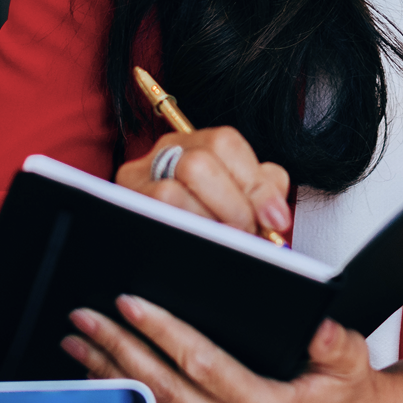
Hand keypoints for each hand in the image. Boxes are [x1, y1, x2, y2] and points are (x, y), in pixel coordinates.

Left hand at [61, 295, 392, 402]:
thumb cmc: (345, 391)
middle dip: (119, 350)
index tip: (130, 304)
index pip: (202, 365)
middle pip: (166, 390)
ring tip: (82, 346)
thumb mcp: (350, 355)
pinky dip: (133, 402)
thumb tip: (314, 324)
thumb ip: (331, 339)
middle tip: (86, 320)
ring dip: (114, 376)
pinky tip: (109, 378)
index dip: (163, 332)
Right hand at [115, 126, 291, 241]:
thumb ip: (259, 191)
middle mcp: (163, 151)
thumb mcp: (235, 198)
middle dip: (234, 204)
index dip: (256, 182)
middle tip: (248, 233)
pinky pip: (161, 206)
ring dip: (212, 218)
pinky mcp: (125, 203)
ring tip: (227, 241)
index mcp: (194, 142)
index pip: (226, 143)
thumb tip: (276, 211)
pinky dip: (190, 225)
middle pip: (200, 162)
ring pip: (176, 186)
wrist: (154, 260)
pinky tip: (203, 242)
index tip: (276, 219)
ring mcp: (138, 177)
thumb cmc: (204, 222)